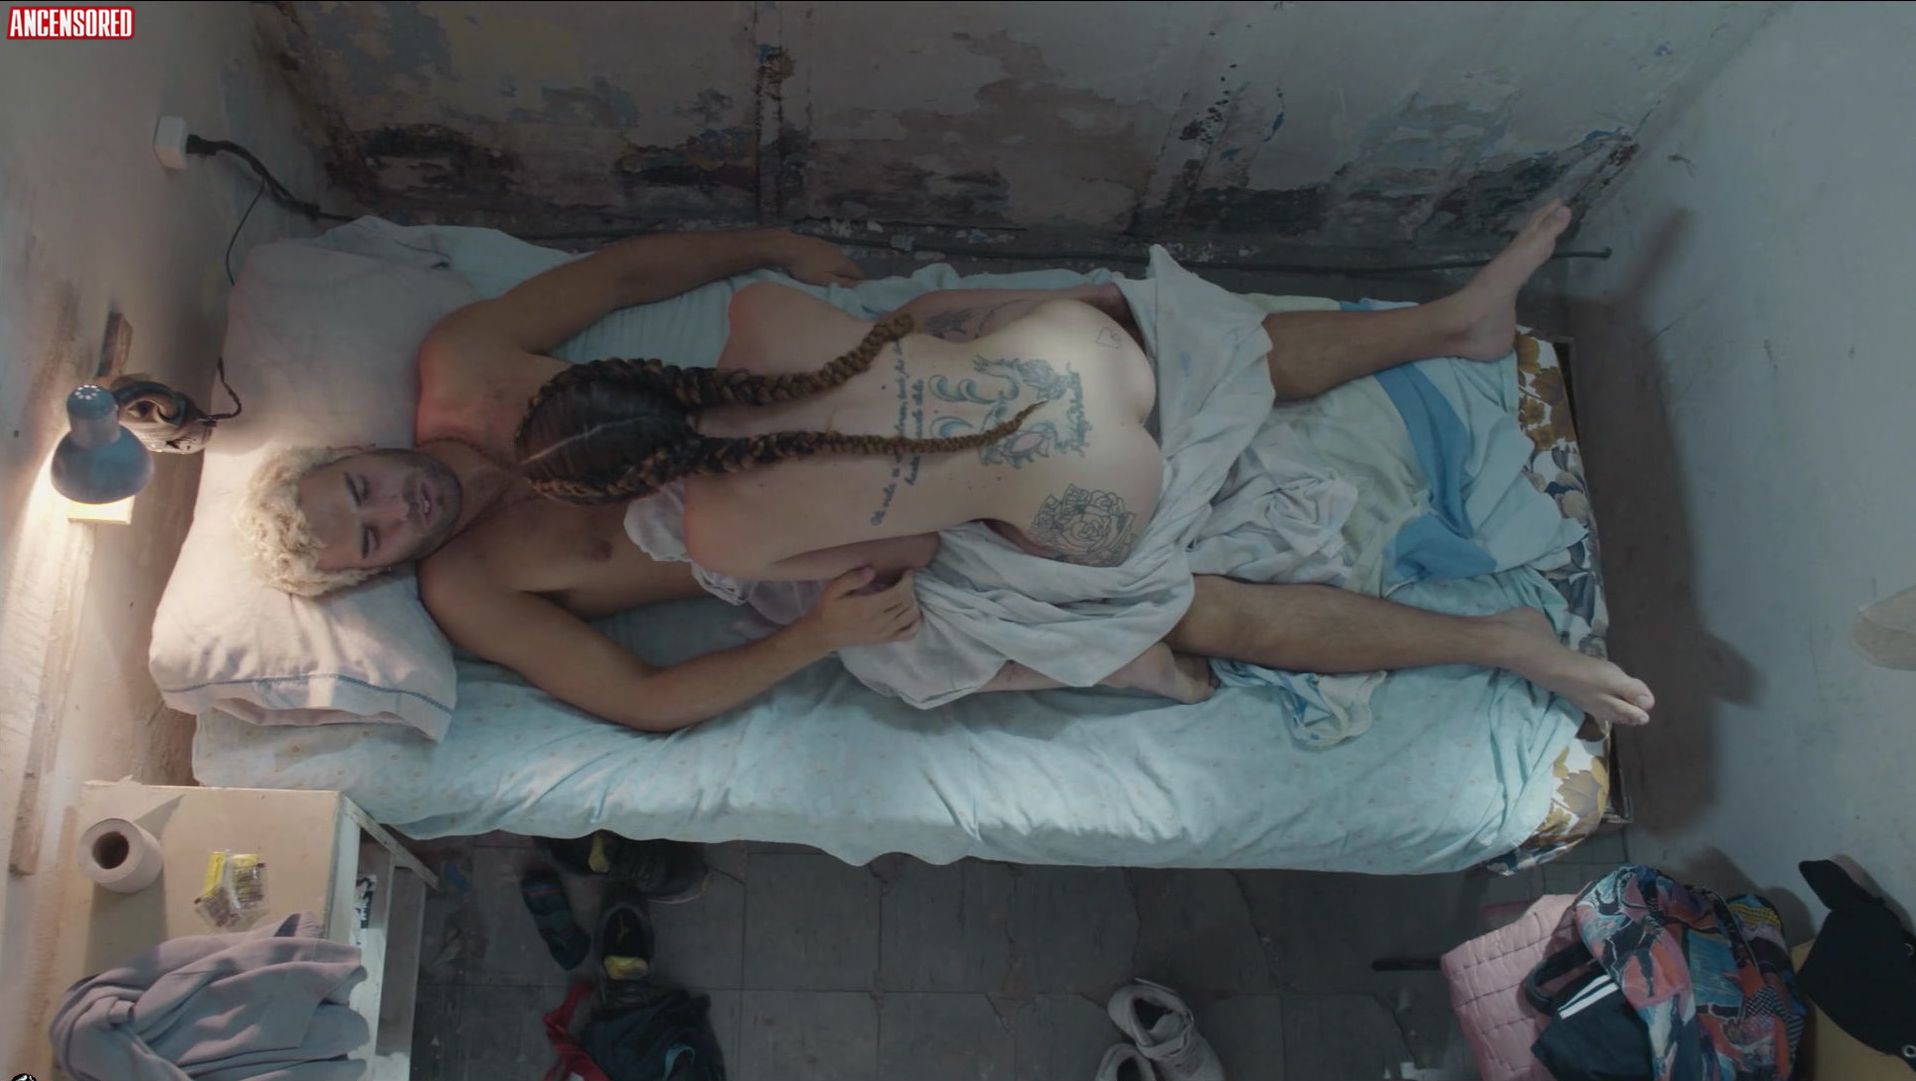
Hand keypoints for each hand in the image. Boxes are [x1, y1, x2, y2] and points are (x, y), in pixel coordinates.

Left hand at [774, 232, 862, 286]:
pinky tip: (819, 265)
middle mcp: (840, 252)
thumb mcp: (824, 280)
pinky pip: (830, 255)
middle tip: (839, 287)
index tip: (852, 291)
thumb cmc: (806, 268)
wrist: (788, 247)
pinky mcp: (820, 243)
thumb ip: (841, 283)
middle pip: (850, 267)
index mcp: (843, 263)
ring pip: (839, 260)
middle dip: (848, 277)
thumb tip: (856, 284)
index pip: (860, 274)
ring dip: (837, 269)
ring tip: (828, 277)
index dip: (859, 284)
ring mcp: (830, 246)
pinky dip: (829, 262)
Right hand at [801, 567, 920, 649]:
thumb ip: (852, 578)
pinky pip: (908, 634)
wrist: (823, 634)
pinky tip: (913, 615)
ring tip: (906, 594)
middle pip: (907, 604)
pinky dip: (915, 624)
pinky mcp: (884, 640)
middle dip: (910, 589)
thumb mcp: (834, 590)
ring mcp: (884, 633)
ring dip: (914, 603)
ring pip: (910, 617)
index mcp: (868, 607)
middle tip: (904, 580)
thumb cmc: (828, 609)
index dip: (908, 581)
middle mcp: (880, 621)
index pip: (899, 594)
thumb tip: (872, 570)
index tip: (907, 571)